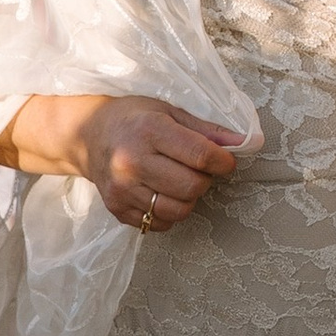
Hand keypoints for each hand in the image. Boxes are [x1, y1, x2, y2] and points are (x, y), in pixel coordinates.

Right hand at [0, 90, 242, 227]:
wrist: (87, 135)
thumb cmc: (134, 118)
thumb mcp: (170, 112)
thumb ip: (207, 130)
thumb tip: (248, 142)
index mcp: (150, 131)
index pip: (202, 156)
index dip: (224, 162)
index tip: (226, 160)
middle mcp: (132, 162)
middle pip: (192, 187)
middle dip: (205, 180)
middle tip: (198, 169)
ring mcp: (122, 189)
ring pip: (178, 210)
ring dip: (189, 199)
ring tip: (181, 181)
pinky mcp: (117, 209)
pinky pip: (158, 223)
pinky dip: (169, 213)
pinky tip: (163, 193)